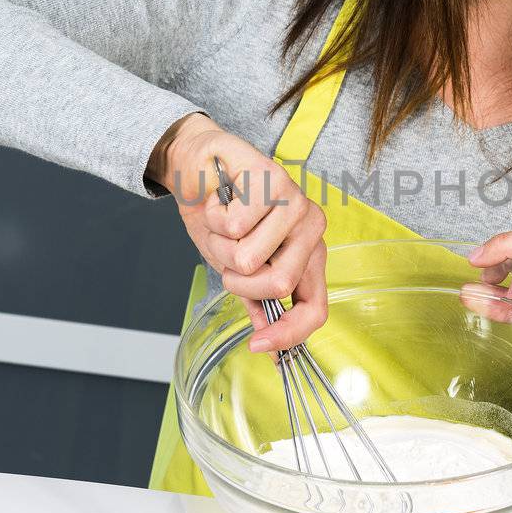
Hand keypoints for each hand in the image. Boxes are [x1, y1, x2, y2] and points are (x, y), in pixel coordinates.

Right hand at [147, 113, 327, 355]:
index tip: (256, 346)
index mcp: (309, 254)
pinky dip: (213, 219)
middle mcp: (311, 228)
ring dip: (219, 246)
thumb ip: (257, 300)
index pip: (315, 307)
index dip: (288, 335)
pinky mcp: (273, 178)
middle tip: (226, 256)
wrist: (196, 166)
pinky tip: (219, 201)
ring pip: (249, 258)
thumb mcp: (236, 267)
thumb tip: (266, 345)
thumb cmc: (220, 215)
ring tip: (221, 223)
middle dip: (237, 280)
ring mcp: (296, 201)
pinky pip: (233, 227)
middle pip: (277, 284)